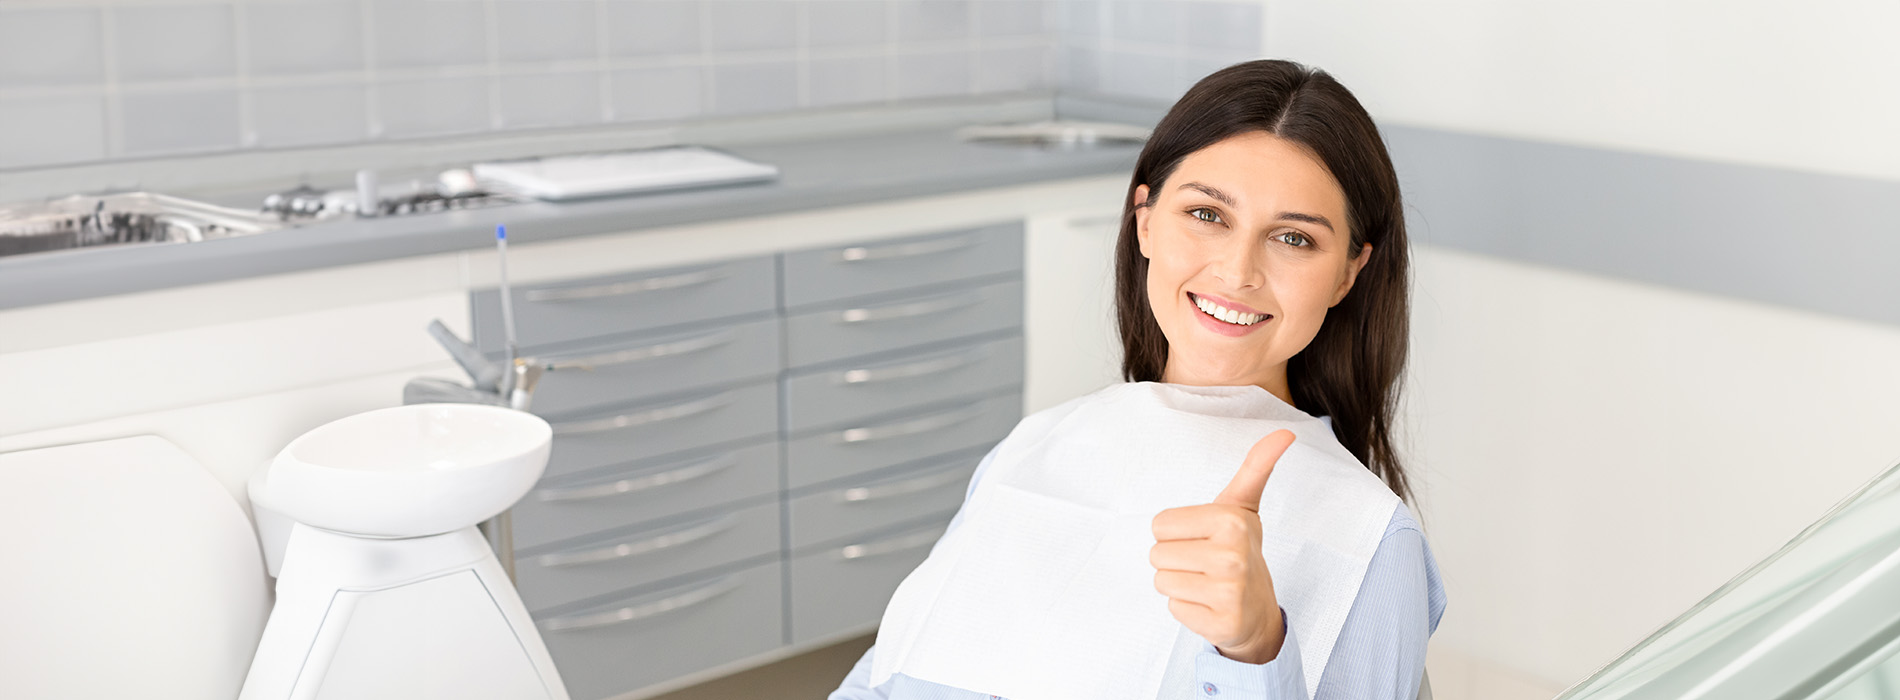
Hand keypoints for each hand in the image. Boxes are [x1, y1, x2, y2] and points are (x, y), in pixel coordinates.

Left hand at [1149, 429, 1294, 664]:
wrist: (1257, 610)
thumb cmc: (1240, 550)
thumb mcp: (1243, 506)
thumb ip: (1256, 467)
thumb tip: (1285, 432)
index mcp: (1231, 520)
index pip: (1159, 524)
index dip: (1176, 533)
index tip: (1204, 539)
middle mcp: (1232, 555)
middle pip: (1156, 554)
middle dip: (1175, 560)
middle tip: (1205, 564)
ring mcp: (1229, 592)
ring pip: (1162, 581)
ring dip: (1179, 584)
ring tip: (1206, 583)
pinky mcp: (1221, 623)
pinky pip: (1174, 608)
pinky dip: (1187, 609)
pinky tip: (1210, 605)